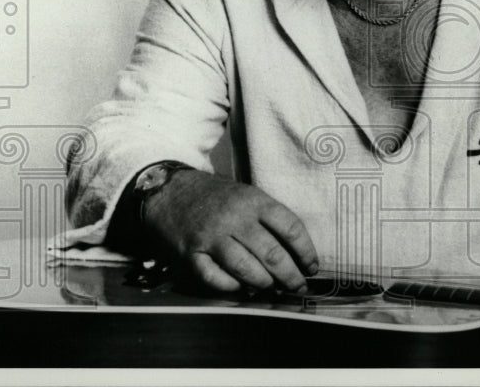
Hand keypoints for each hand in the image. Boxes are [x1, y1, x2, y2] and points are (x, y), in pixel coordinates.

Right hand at [142, 170, 318, 292]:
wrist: (168, 189)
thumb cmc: (215, 197)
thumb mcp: (245, 195)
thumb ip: (267, 219)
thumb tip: (295, 253)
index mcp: (254, 200)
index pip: (290, 227)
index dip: (306, 251)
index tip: (311, 267)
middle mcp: (235, 218)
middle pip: (272, 253)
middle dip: (290, 276)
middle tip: (297, 287)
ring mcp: (211, 236)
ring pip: (246, 268)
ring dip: (264, 284)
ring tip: (272, 289)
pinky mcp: (190, 253)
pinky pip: (214, 278)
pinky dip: (231, 287)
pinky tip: (240, 287)